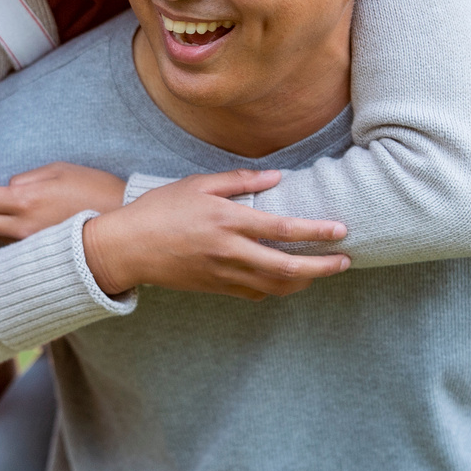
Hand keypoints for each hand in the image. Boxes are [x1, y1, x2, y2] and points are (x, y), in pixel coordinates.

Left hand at [0, 163, 127, 241]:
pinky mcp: (37, 258)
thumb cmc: (96, 192)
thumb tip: (6, 187)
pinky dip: (10, 231)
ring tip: (21, 206)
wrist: (123, 230)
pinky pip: (9, 245)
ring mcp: (27, 247)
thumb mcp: (60, 170)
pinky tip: (31, 221)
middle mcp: (21, 229)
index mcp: (26, 201)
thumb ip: (25, 178)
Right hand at [82, 169, 349, 298]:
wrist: (126, 248)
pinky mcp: (215, 288)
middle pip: (287, 268)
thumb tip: (277, 177)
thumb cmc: (159, 209)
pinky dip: (275, 288)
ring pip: (275, 287)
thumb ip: (240, 181)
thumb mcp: (197, 184)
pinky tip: (285, 279)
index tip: (341, 231)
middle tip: (345, 261)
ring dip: (304, 282)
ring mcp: (222, 275)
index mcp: (226, 221)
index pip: (283, 230)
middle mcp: (228, 251)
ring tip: (321, 271)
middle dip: (322, 267)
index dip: (317, 232)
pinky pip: (255, 293)